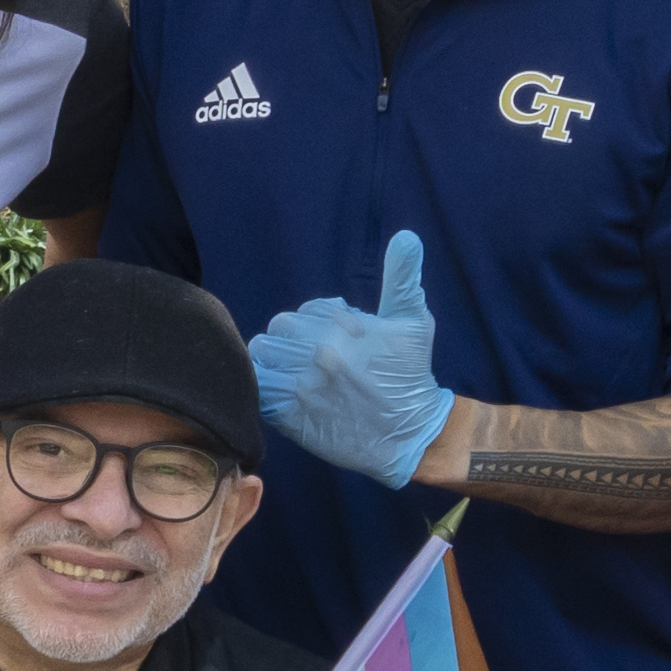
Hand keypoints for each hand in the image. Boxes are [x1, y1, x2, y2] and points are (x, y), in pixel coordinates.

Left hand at [248, 228, 452, 487]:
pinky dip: (262, 389)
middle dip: (291, 340)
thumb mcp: (414, 321)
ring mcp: (301, 384)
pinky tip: (280, 394)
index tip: (331, 340)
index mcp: (342, 326)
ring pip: (261, 356)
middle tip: (308, 357)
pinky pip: (256, 391)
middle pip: (279, 330)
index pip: (305, 311)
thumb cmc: (411, 375)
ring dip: (271, 361)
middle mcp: (318, 352)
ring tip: (291, 373)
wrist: (408, 435)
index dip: (314, 323)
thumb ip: (402, 278)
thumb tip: (405, 236)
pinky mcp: (289, 415)